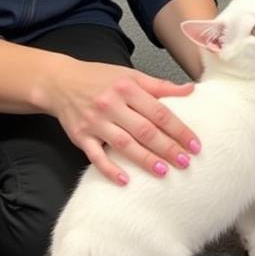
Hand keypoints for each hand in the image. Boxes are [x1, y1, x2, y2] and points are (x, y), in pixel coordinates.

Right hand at [42, 60, 199, 185]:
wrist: (60, 82)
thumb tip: (190, 90)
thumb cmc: (99, 78)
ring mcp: (95, 122)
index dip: (179, 129)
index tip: (194, 143)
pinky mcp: (80, 137)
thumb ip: (160, 86)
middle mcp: (111, 105)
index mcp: (127, 88)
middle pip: (144, 130)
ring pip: (124, 145)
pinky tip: (125, 180)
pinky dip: (110, 170)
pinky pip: (96, 157)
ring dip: (145, 160)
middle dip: (167, 147)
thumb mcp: (130, 75)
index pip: (159, 112)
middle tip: (185, 161)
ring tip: (164, 171)